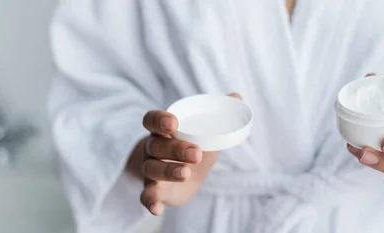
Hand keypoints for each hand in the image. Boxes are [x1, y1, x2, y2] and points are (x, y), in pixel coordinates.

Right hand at [138, 93, 241, 215]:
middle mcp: (152, 148)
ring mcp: (151, 169)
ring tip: (186, 173)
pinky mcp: (154, 191)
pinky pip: (146, 196)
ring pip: (152, 169)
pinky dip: (150, 202)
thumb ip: (220, 113)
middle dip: (175, 148)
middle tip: (196, 153)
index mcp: (162, 130)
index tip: (174, 123)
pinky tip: (157, 209)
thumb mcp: (206, 131)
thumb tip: (237, 96)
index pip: (151, 120)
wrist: (186, 176)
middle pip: (155, 145)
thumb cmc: (192, 146)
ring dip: (168, 170)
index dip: (159, 120)